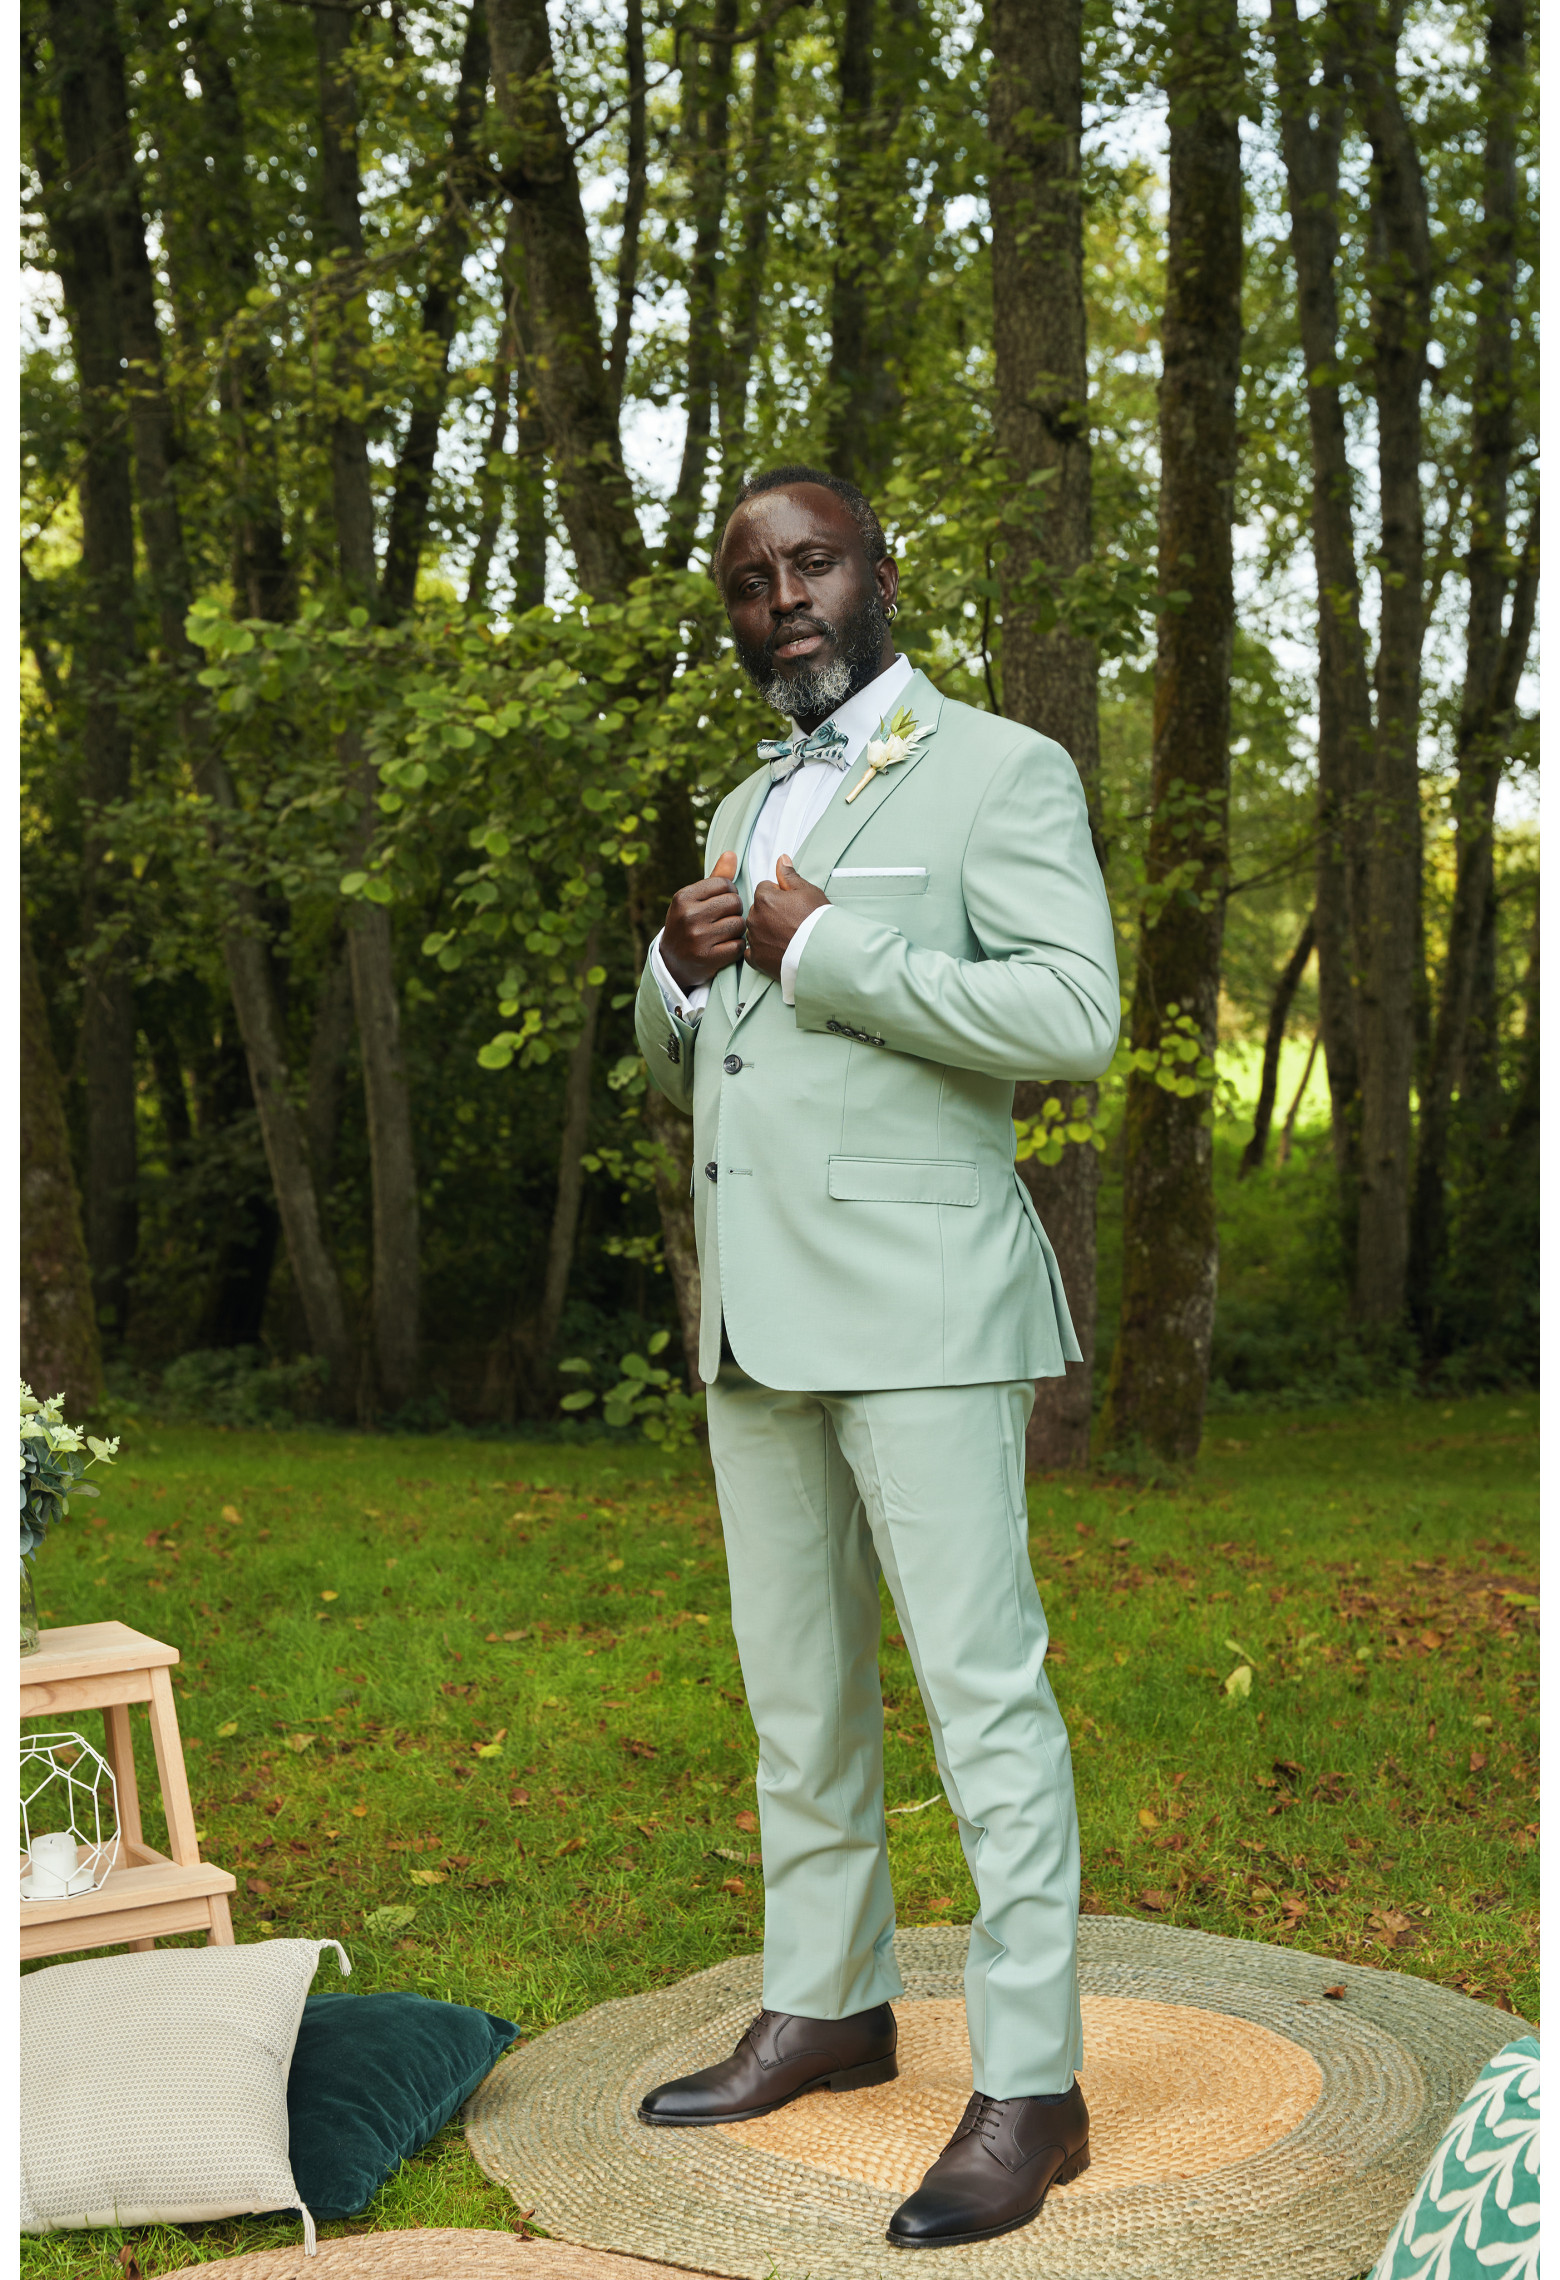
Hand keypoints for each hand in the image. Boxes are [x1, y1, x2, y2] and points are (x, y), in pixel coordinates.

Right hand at [660, 850, 743, 991]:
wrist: (672, 962)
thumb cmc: (688, 924)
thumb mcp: (694, 900)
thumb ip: (715, 878)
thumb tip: (732, 854)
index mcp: (683, 897)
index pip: (724, 884)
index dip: (730, 892)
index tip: (723, 902)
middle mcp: (688, 916)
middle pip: (735, 903)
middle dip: (735, 911)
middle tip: (726, 918)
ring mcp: (697, 938)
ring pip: (739, 924)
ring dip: (737, 930)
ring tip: (725, 933)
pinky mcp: (707, 958)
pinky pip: (738, 946)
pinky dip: (736, 947)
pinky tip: (726, 947)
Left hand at [744, 856, 828, 979]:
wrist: (825, 952)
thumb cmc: (818, 921)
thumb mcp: (808, 891)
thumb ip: (789, 875)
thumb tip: (781, 859)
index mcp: (764, 898)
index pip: (764, 889)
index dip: (779, 895)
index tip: (792, 905)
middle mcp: (754, 917)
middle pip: (758, 909)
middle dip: (770, 913)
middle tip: (791, 922)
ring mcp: (754, 939)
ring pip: (755, 930)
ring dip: (766, 931)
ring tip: (787, 937)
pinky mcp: (756, 959)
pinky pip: (751, 952)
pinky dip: (761, 951)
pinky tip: (777, 951)